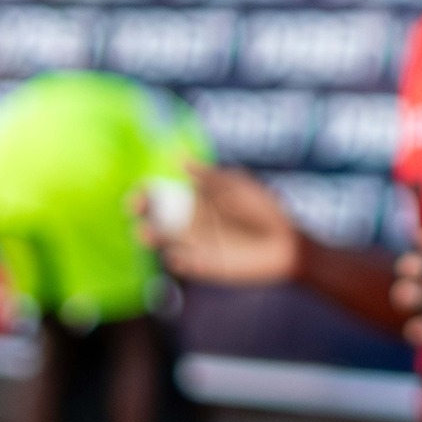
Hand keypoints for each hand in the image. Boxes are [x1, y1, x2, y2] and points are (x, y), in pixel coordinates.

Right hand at [140, 166, 300, 286]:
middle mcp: (190, 222)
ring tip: (147, 233)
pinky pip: (182, 263)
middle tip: (136, 210)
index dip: (147, 193)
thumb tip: (176, 155)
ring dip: (152, 236)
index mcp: (195, 200)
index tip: (139, 192)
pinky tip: (178, 256)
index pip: (162, 195)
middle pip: (156, 217)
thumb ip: (207, 175)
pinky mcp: (202, 266)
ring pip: (163, 240)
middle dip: (142, 213)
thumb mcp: (236, 186)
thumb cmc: (262, 209)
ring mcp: (194, 244)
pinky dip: (177, 260)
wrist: (284, 242)